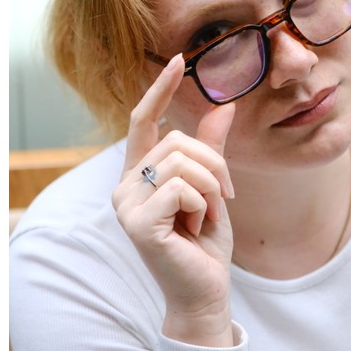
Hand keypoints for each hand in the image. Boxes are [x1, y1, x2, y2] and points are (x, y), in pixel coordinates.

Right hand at [112, 54, 235, 345]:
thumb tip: (225, 106)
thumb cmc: (205, 239)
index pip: (143, 120)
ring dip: (211, 186)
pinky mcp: (137, 223)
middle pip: (176, 140)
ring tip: (209, 213)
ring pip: (182, 162)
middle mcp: (125, 184)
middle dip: (214, 163)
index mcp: (140, 173)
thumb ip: (213, 148)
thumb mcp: (213, 186)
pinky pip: (182, 188)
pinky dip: (203, 204)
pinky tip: (197, 226)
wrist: (206, 289)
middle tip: (224, 195)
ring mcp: (127, 204)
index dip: (160, 89)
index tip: (178, 60)